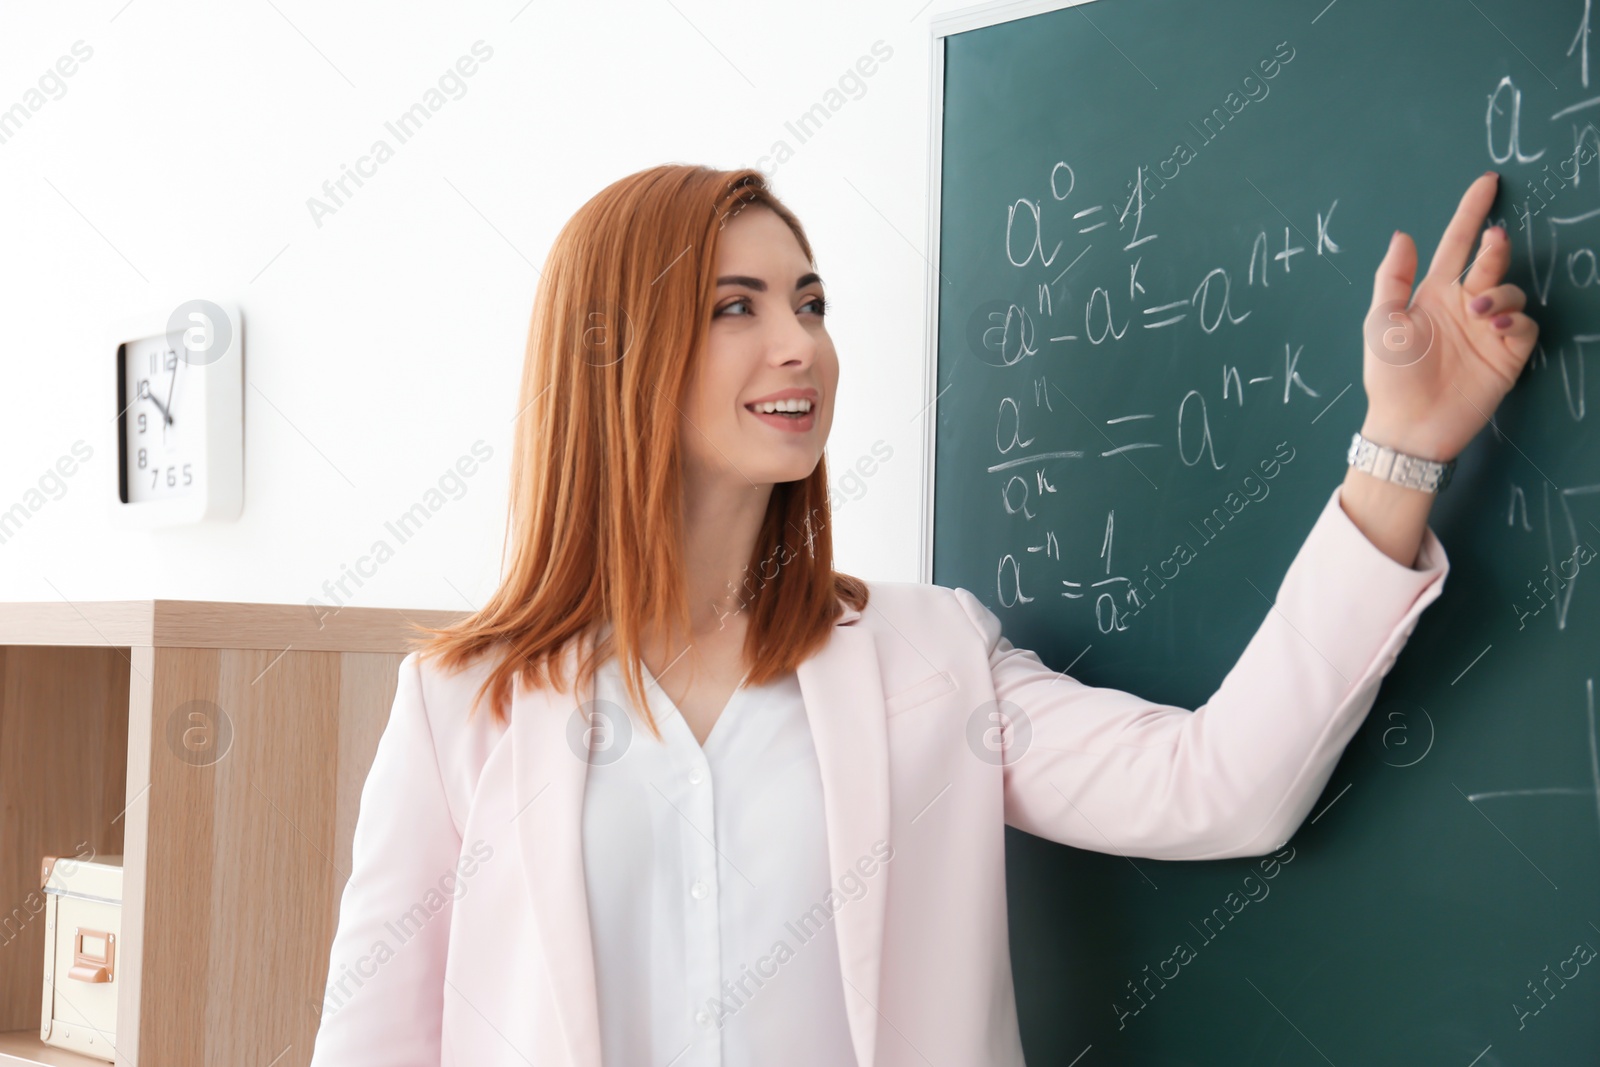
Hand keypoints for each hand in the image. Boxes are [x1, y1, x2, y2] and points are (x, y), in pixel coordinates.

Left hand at [1360, 171, 1537, 462]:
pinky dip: (1516, 318)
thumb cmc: (1390, 376)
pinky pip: (1525, 324)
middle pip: (1490, 261)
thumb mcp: (1381, 322)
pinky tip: (1497, 326)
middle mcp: (1464, 305)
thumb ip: (1392, 278)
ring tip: (1481, 310)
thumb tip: (1402, 234)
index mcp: (1432, 293)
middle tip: (1494, 242)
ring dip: (1501, 290)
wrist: (1409, 426)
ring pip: (1512, 289)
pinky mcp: (1508, 353)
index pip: (1456, 243)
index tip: (1487, 181)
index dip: (1471, 212)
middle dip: (1495, 248)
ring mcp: (1488, 328)